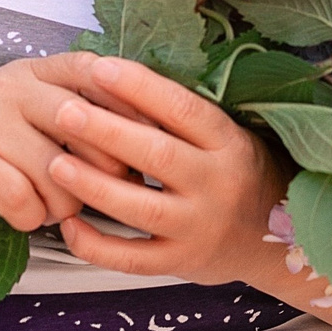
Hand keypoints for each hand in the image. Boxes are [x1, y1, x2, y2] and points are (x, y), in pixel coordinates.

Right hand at [0, 52, 135, 233]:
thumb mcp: (22, 115)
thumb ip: (72, 115)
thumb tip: (146, 140)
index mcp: (31, 71)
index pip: (95, 71)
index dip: (131, 104)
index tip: (152, 139)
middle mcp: (9, 86)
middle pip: (88, 127)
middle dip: (104, 172)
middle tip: (92, 194)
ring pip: (60, 173)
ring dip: (61, 206)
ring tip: (43, 207)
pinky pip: (24, 200)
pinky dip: (27, 219)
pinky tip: (16, 215)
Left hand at [45, 57, 286, 286]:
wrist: (275, 241)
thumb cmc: (237, 174)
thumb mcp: (226, 138)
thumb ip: (181, 118)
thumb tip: (119, 78)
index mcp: (229, 143)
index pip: (183, 109)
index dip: (140, 87)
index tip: (99, 68)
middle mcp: (217, 184)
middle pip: (158, 156)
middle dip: (106, 132)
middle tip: (63, 110)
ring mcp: (199, 228)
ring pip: (142, 208)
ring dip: (95, 186)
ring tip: (56, 163)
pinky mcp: (181, 262)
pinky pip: (133, 259)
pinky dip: (97, 246)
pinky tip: (69, 225)